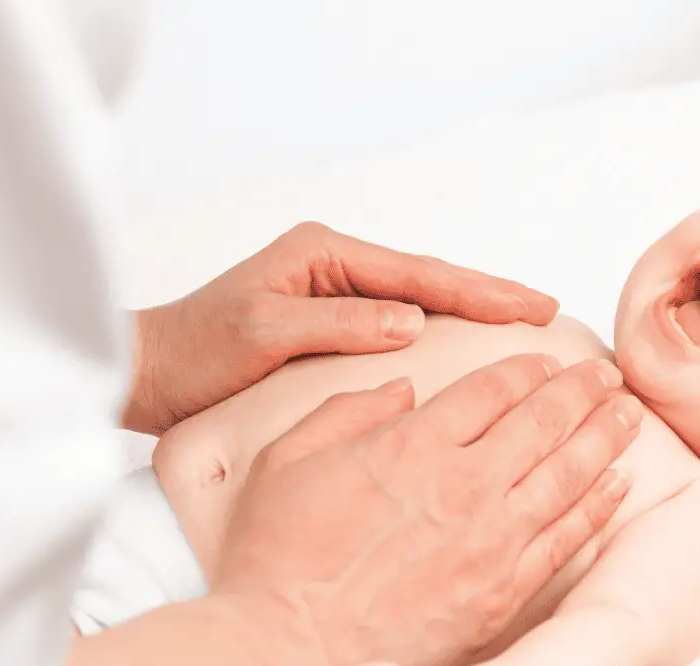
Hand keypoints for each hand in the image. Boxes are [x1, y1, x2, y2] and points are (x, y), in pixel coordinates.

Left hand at [124, 221, 559, 434]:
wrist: (154, 374)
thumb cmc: (198, 352)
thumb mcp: (266, 335)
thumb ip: (340, 324)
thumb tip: (414, 320)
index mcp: (324, 256)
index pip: (419, 274)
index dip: (480, 291)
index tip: (531, 304)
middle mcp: (335, 268)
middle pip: (429, 279)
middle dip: (489, 294)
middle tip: (546, 307)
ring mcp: (335, 295)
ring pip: (419, 299)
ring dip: (469, 311)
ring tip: (522, 320)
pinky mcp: (331, 324)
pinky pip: (397, 324)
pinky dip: (437, 331)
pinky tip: (464, 347)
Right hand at [213, 353, 640, 665]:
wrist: (286, 652)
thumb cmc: (276, 559)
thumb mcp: (287, 460)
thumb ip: (348, 412)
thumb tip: (403, 390)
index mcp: (412, 446)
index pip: (490, 391)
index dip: (526, 370)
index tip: (547, 362)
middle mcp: (463, 486)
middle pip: (542, 423)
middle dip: (580, 393)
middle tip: (607, 378)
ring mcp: (491, 542)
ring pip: (566, 474)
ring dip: (604, 438)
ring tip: (629, 415)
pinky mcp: (502, 593)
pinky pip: (565, 539)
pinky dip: (597, 507)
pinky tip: (618, 484)